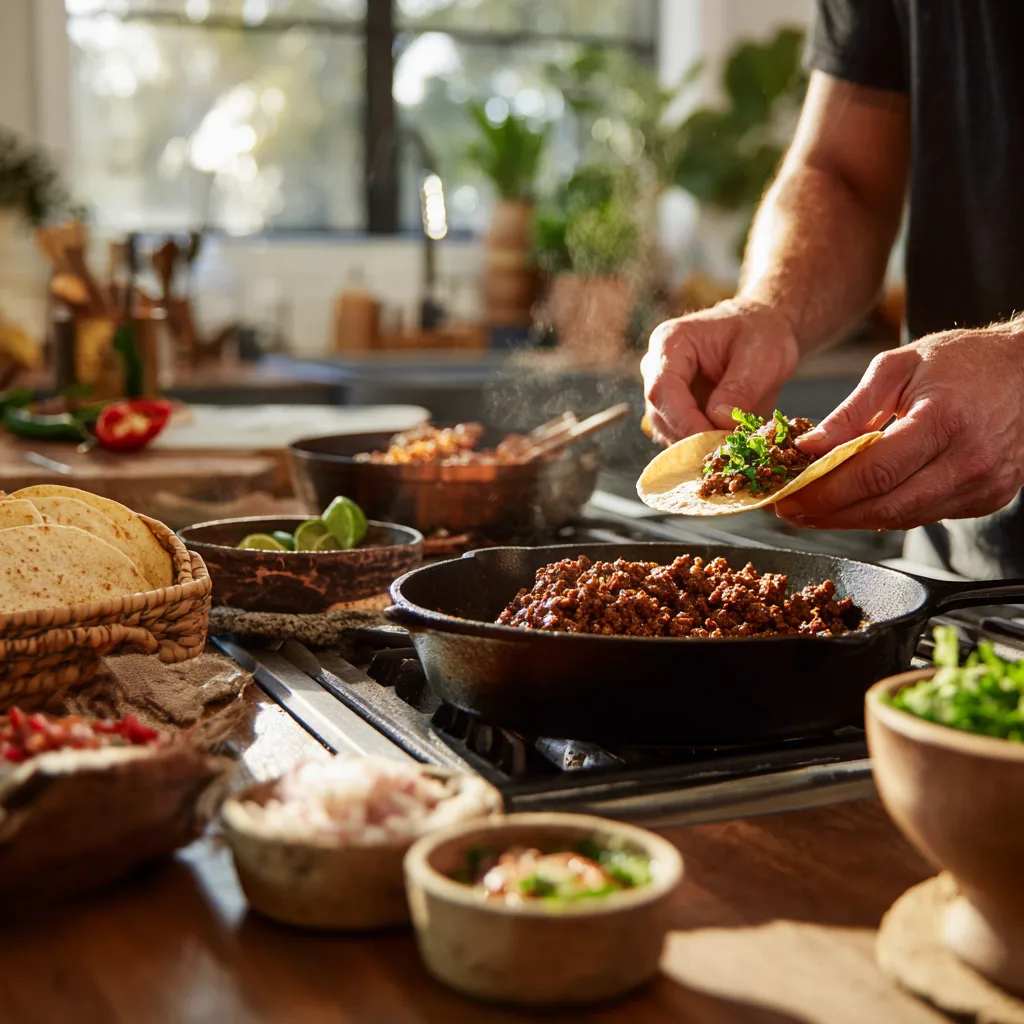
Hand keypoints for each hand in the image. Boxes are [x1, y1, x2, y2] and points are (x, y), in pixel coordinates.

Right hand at [641, 299, 800, 444]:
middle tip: (728, 453)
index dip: (684, 422)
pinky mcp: (673, 409)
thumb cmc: (760, 333)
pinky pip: (679, 435)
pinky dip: (701, 446)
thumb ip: (741, 389)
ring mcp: (663, 390)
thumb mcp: (762, 356)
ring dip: (697, 446)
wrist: (761, 328)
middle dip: (692, 439)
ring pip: (667, 430)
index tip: (713, 444)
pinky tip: (726, 445)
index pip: (663, 391)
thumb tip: (720, 423)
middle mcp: (656, 367)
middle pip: (661, 415)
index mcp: (670, 343)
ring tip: (732, 449)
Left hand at [775, 328, 1023, 529]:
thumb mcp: (897, 367)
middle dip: (830, 515)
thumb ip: (850, 412)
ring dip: (853, 519)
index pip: (873, 474)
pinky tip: (859, 503)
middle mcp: (970, 461)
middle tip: (792, 511)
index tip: (788, 498)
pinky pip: (924, 515)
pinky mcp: (988, 498)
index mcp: (944, 421)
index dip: (825, 492)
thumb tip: (807, 449)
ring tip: (816, 509)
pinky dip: (886, 512)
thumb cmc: (963, 360)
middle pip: (885, 507)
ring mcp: (984, 485)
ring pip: (903, 519)